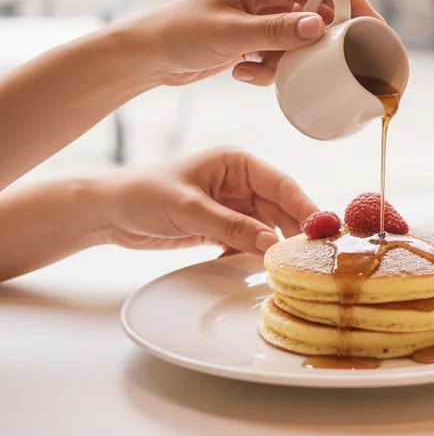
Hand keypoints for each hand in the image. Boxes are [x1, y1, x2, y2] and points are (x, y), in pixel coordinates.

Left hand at [97, 148, 317, 255]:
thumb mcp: (190, 209)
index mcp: (239, 163)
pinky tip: (258, 272)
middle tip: (312, 259)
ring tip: (288, 270)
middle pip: (280, 209)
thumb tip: (272, 246)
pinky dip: (253, 256)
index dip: (305, 207)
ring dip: (274, 248)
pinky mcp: (222, 227)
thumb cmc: (145, 194)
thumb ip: (233, 227)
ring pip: (266, 229)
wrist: (107, 212)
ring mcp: (233, 206)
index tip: (323, 231)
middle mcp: (241, 182)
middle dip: (293, 233)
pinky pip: (248, 242)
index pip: (282, 185)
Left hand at [134, 0, 380, 86]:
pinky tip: (244, 72)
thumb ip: (276, 31)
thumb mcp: (231, 34)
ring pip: (303, 34)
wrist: (147, 57)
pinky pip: (285, 50)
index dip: (354, 1)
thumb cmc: (180, 34)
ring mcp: (264, 11)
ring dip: (291, 58)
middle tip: (340, 61)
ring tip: (261, 68)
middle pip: (319, 8)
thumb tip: (320, 27)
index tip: (375, 27)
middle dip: (324, 38)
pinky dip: (273, 67)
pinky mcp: (259, 33)